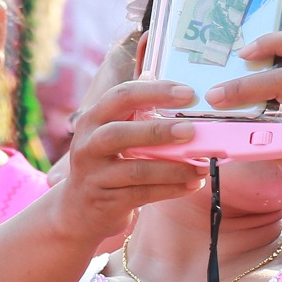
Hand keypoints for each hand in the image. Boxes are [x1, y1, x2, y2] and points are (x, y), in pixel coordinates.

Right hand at [39, 73, 203, 254]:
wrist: (80, 208)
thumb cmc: (107, 161)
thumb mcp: (112, 132)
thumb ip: (133, 109)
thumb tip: (156, 72)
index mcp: (93, 119)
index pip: (121, 97)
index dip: (154, 92)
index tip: (187, 92)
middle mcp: (87, 145)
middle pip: (119, 133)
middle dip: (157, 131)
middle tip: (192, 130)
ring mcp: (94, 175)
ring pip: (135, 170)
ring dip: (172, 168)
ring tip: (202, 165)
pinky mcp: (106, 201)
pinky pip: (142, 195)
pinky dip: (171, 189)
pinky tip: (193, 184)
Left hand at [204, 29, 281, 235]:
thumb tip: (233, 94)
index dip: (273, 41)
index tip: (244, 51)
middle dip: (242, 83)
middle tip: (215, 93)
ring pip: (276, 110)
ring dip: (241, 108)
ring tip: (217, 112)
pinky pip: (273, 145)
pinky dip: (248, 144)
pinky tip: (232, 147)